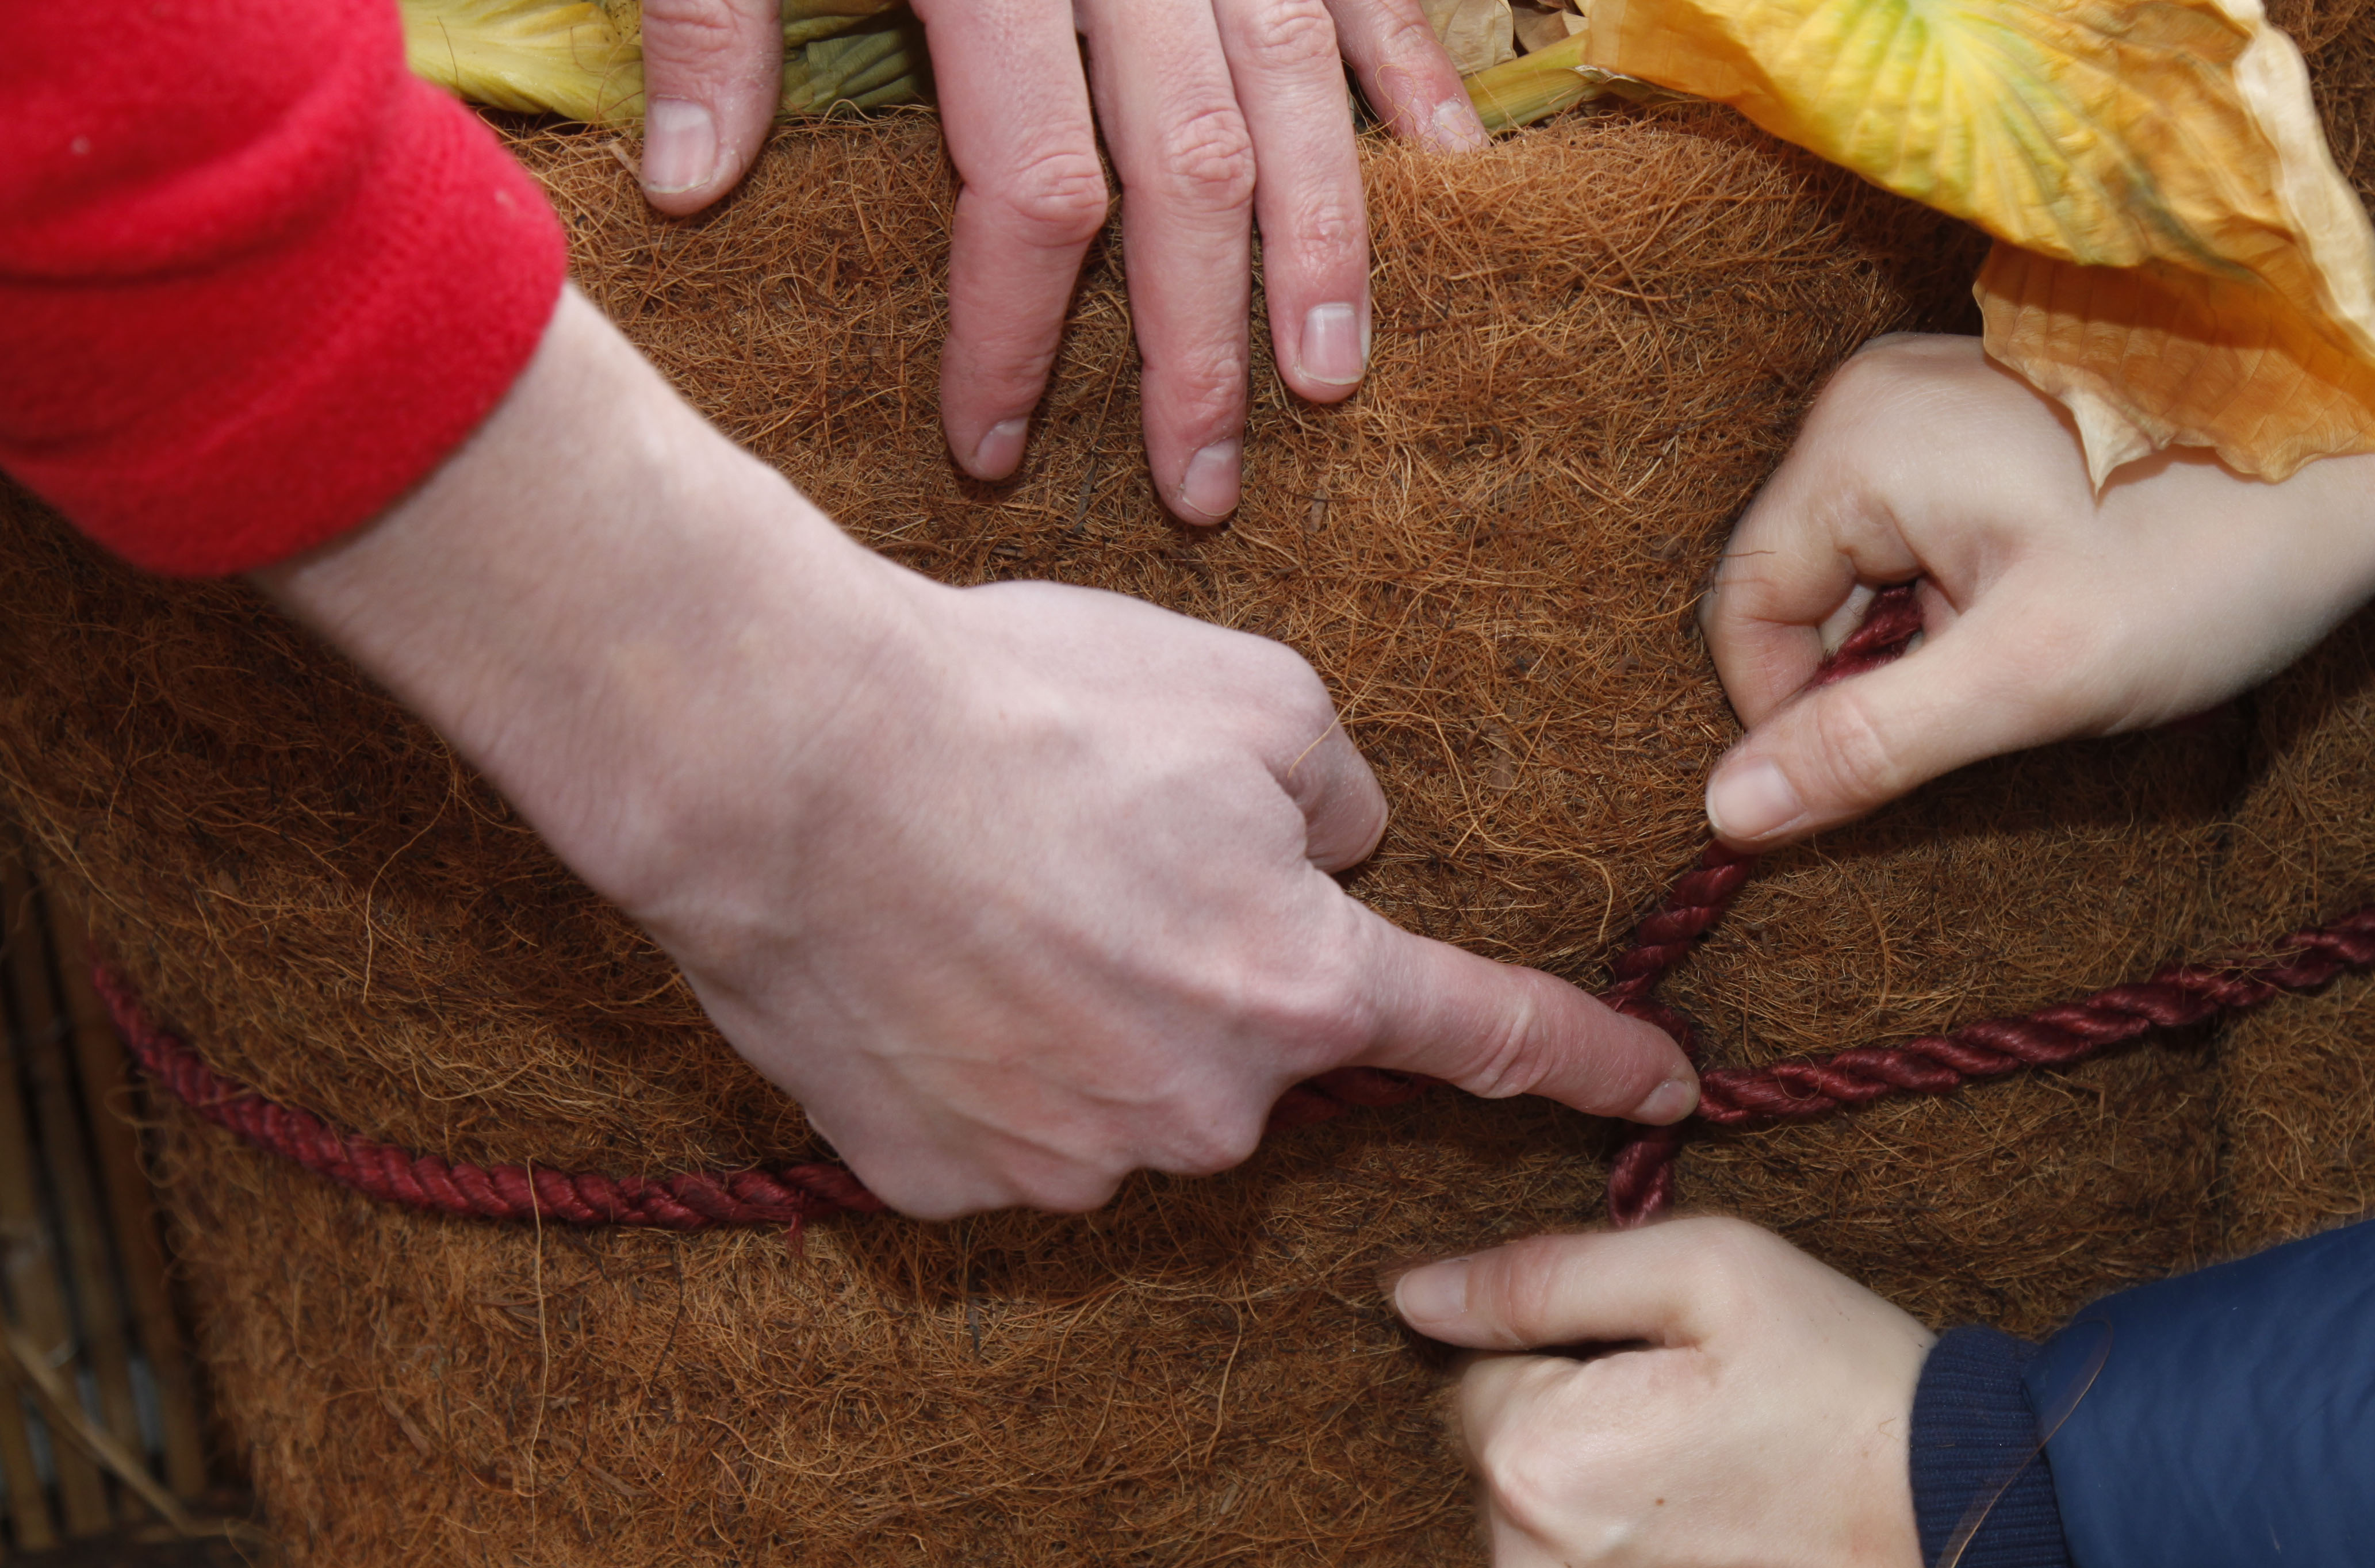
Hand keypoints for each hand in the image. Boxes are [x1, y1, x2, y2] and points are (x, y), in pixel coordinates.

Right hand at [257, 289, 1694, 1215]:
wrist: (776, 754)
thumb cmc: (1020, 704)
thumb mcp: (1250, 695)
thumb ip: (1341, 794)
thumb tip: (1348, 854)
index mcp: (1305, 989)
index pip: (1495, 1038)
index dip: (1594, 1065)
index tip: (1673, 1092)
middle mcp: (1207, 1111)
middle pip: (1266, 1057)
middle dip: (1222, 972)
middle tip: (1108, 860)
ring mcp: (1071, 1165)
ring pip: (1132, 1096)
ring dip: (1097, 1014)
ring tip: (994, 896)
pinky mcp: (946, 1185)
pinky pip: (1011, 1130)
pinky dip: (990, 1060)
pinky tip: (930, 967)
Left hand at [635, 0, 1487, 509]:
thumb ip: (709, 6)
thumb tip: (696, 186)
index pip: (1028, 185)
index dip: (1015, 334)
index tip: (994, 447)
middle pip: (1188, 172)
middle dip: (1198, 346)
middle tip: (1202, 490)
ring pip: (1299, 93)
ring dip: (1327, 250)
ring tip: (1329, 382)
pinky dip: (1417, 75)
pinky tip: (1456, 180)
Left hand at [1395, 1217, 1965, 1567]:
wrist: (1990, 1541)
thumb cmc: (1851, 1387)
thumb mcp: (1709, 1271)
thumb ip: (1539, 1277)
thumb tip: (1413, 1294)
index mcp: (1528, 1464)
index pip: (1484, 1389)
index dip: (1579, 1368)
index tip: (1676, 1381)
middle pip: (1509, 1493)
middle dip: (1583, 1459)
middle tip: (1713, 1448)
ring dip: (1610, 1550)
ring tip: (1732, 1522)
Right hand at [1699, 311, 2374, 846]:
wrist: (2365, 473)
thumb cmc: (2206, 567)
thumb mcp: (2029, 681)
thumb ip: (1867, 744)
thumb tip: (1722, 811)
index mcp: (1856, 443)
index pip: (1743, 618)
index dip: (1797, 720)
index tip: (1906, 760)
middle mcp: (1868, 400)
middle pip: (1797, 591)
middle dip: (1877, 672)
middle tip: (2003, 690)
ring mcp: (1925, 399)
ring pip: (1858, 575)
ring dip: (1926, 643)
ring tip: (2040, 639)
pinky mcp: (1978, 419)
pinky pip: (1914, 540)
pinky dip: (1962, 600)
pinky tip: (2052, 603)